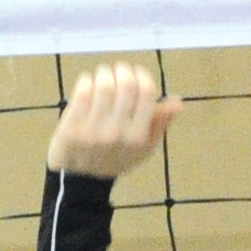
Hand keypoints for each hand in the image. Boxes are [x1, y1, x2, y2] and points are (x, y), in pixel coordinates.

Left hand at [47, 62, 181, 180]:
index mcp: (138, 137)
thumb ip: (160, 123)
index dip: (142, 75)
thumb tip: (178, 100)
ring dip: (104, 72)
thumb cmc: (116, 159)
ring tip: (104, 74)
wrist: (81, 180)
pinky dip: (87, 80)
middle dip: (123, 70)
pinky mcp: (72, 127)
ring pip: (103, 85)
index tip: (136, 72)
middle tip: (118, 69)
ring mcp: (93, 130)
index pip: (146, 93)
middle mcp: (117, 133)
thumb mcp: (144, 148)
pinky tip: (88, 83)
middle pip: (125, 85)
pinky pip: (82, 92)